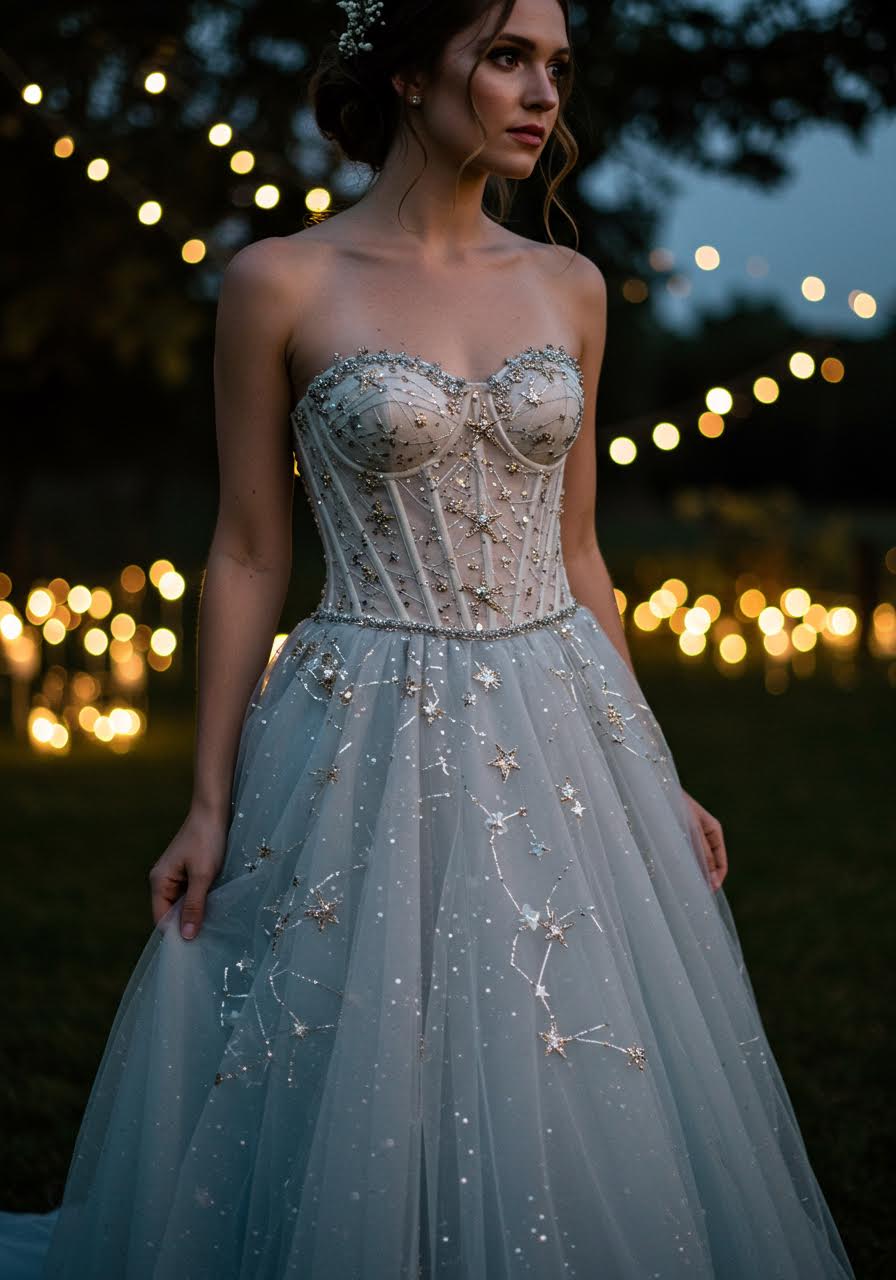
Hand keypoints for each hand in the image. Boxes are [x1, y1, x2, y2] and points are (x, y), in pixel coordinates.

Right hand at [148, 806, 228, 938]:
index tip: (195, 949)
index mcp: (159, 881)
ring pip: (182, 904)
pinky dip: (200, 901)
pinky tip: (214, 906)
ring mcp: (174, 875)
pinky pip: (189, 894)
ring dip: (195, 912)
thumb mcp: (204, 876)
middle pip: (171, 913)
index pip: (162, 919)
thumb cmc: (207, 841)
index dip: (176, 934)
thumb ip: (195, 906)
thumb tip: (187, 936)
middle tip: (208, 939)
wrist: (214, 811)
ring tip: (213, 925)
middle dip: (187, 925)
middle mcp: (162, 880)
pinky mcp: (186, 871)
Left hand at [681, 790, 727, 891]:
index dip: (717, 879)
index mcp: (714, 831)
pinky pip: (685, 855)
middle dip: (703, 878)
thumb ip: (703, 853)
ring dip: (691, 873)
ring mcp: (692, 836)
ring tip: (683, 884)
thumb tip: (713, 878)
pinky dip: (682, 865)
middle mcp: (705, 835)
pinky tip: (674, 872)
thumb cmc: (675, 806)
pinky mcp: (679, 837)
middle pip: (709, 864)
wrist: (656, 790)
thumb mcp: (692, 830)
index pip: (721, 863)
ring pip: (696, 861)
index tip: (708, 891)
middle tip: (693, 892)